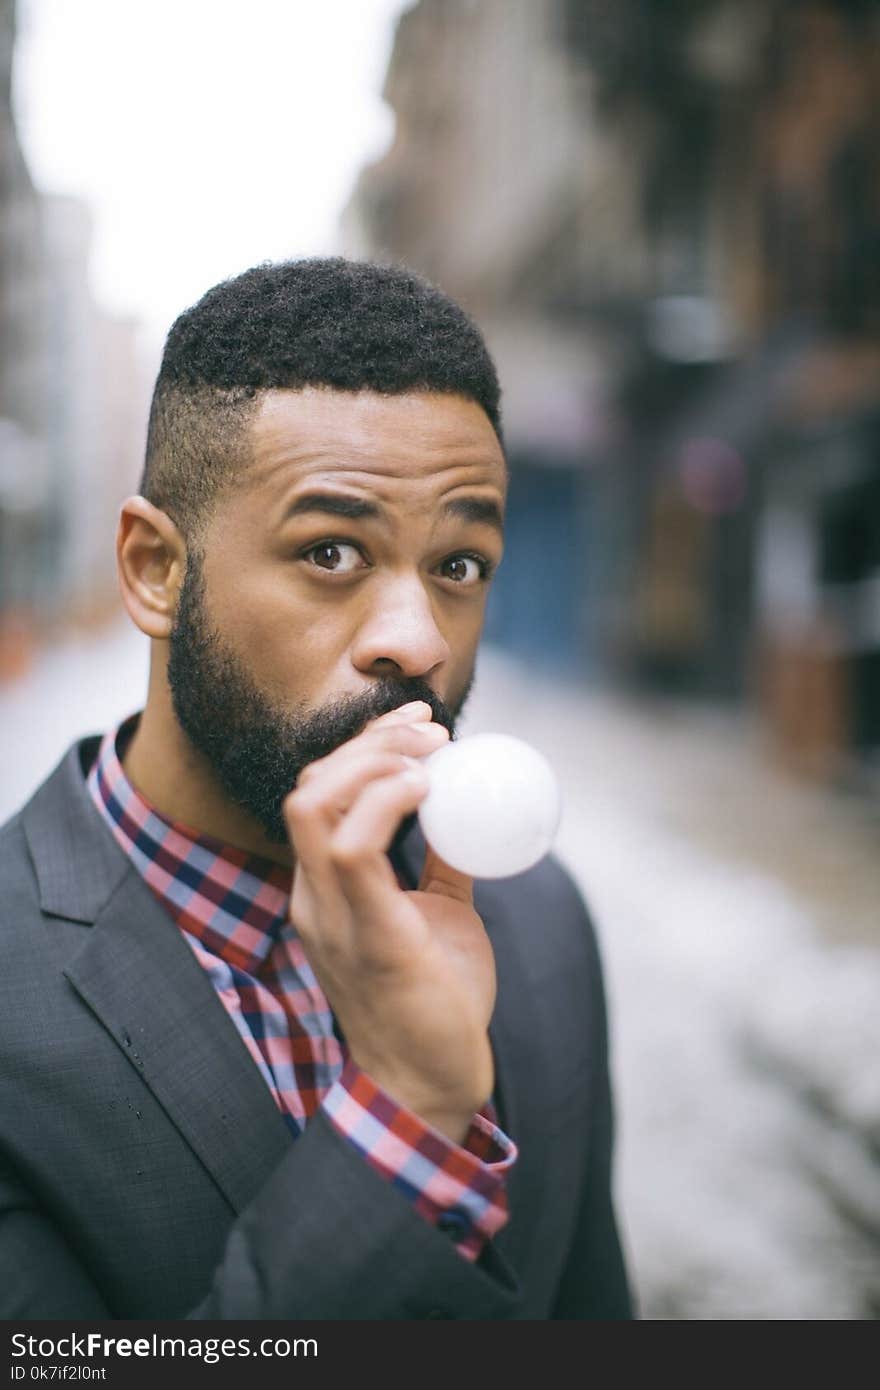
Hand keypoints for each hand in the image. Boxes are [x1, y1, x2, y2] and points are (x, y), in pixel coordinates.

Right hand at [283, 701, 495, 1143]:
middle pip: (311, 788)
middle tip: (429, 727)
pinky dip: (386, 804)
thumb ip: (441, 865)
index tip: (417, 722)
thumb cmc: (435, 1003)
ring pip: (318, 807)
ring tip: (431, 751)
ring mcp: (332, 917)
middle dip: (368, 742)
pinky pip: (355, 850)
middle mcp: (314, 897)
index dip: (360, 746)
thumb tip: (464, 811)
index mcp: (324, 890)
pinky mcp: (368, 937)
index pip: (316, 795)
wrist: (431, 1087)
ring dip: (375, 763)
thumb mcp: (440, 914)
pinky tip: (427, 788)